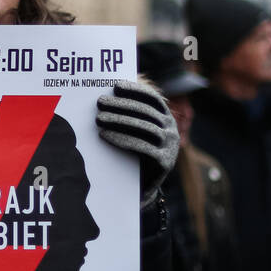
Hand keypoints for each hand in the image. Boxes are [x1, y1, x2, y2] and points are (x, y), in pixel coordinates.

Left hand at [95, 78, 178, 207]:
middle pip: (145, 112)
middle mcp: (172, 129)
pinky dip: (122, 139)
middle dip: (121, 105)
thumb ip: (130, 114)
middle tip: (100, 102)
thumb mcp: (137, 131)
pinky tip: (104, 135)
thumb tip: (108, 94)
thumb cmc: (136, 152)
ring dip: (119, 121)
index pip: (152, 98)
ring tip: (98, 118)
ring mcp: (170, 146)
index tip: (115, 86)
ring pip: (144, 128)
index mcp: (167, 117)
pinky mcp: (165, 162)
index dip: (135, 90)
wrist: (144, 184)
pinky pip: (142, 147)